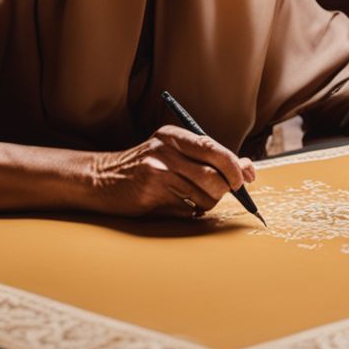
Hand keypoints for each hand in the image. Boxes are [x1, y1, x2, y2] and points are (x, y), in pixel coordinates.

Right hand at [89, 125, 257, 217]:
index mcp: (173, 135)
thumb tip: (249, 169)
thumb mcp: (172, 152)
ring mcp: (157, 172)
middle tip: (219, 194)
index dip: (235, 166)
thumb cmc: (143, 167)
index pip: (214, 148)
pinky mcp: (151, 194)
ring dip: (206, 204)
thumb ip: (208, 158)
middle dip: (224, 190)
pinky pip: (188, 209)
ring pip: (205, 196)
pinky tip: (175, 205)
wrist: (100, 179)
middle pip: (214, 175)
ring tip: (192, 200)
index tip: (245, 179)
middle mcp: (165, 150)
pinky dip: (189, 212)